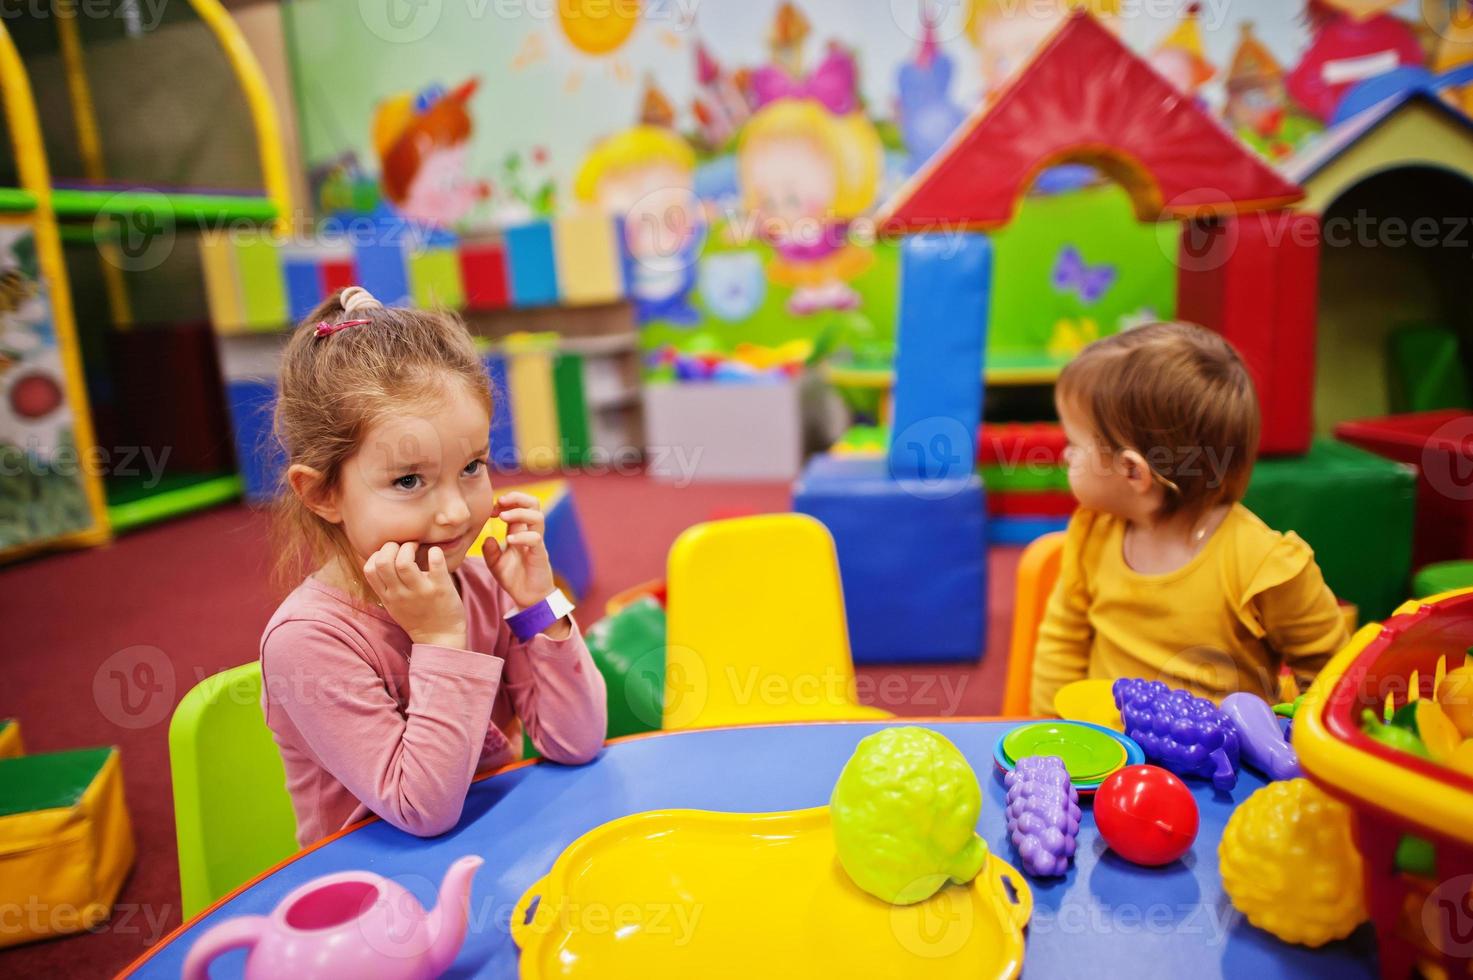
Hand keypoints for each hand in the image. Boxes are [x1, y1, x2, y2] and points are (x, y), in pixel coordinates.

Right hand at [364, 541, 466, 648]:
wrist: (441, 638)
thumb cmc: (417, 617)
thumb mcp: (394, 605)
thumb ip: (386, 586)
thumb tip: (381, 559)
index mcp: (388, 596)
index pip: (370, 569)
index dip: (377, 554)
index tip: (390, 553)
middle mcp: (400, 594)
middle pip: (384, 562)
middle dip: (391, 546)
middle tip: (404, 546)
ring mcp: (420, 592)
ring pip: (404, 562)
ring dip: (410, 546)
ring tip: (417, 546)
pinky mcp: (440, 589)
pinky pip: (435, 565)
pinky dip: (435, 553)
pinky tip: (435, 552)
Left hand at [487, 492, 556, 609]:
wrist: (528, 598)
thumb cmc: (514, 578)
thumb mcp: (495, 564)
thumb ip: (490, 550)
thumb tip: (488, 537)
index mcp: (519, 531)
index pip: (518, 506)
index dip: (506, 502)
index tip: (490, 508)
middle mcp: (530, 533)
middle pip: (533, 504)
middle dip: (517, 497)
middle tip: (500, 501)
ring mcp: (537, 543)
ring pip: (537, 516)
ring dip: (519, 512)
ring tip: (502, 516)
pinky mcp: (540, 555)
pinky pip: (536, 539)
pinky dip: (522, 536)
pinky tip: (509, 540)